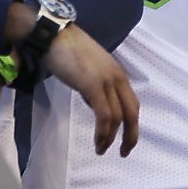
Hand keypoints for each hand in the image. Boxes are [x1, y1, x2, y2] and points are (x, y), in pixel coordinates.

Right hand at [41, 24, 139, 156]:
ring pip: (118, 117)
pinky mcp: (93, 85)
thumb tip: (97, 107)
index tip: (125, 140)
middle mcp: (118, 78)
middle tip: (123, 152)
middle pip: (132, 113)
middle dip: (130, 136)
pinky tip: (98, 140)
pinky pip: (104, 114)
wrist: (55, 35)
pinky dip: (103, 131)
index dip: (132, 124)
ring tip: (101, 149)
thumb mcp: (89, 73)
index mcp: (118, 75)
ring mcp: (107, 81)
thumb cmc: (68, 52)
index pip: (132, 104)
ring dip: (111, 138)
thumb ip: (96, 90)